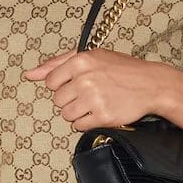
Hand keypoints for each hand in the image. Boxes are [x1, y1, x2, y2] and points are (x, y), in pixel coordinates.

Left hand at [23, 47, 164, 130]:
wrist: (152, 84)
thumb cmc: (121, 69)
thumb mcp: (92, 56)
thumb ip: (58, 63)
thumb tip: (30, 74)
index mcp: (80, 60)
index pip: (51, 81)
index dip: (63, 85)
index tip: (77, 83)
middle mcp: (84, 79)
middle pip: (57, 100)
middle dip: (70, 99)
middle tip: (89, 93)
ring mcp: (93, 98)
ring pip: (66, 114)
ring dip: (78, 112)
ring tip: (94, 103)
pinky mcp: (102, 116)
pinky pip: (79, 126)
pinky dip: (87, 122)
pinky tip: (100, 111)